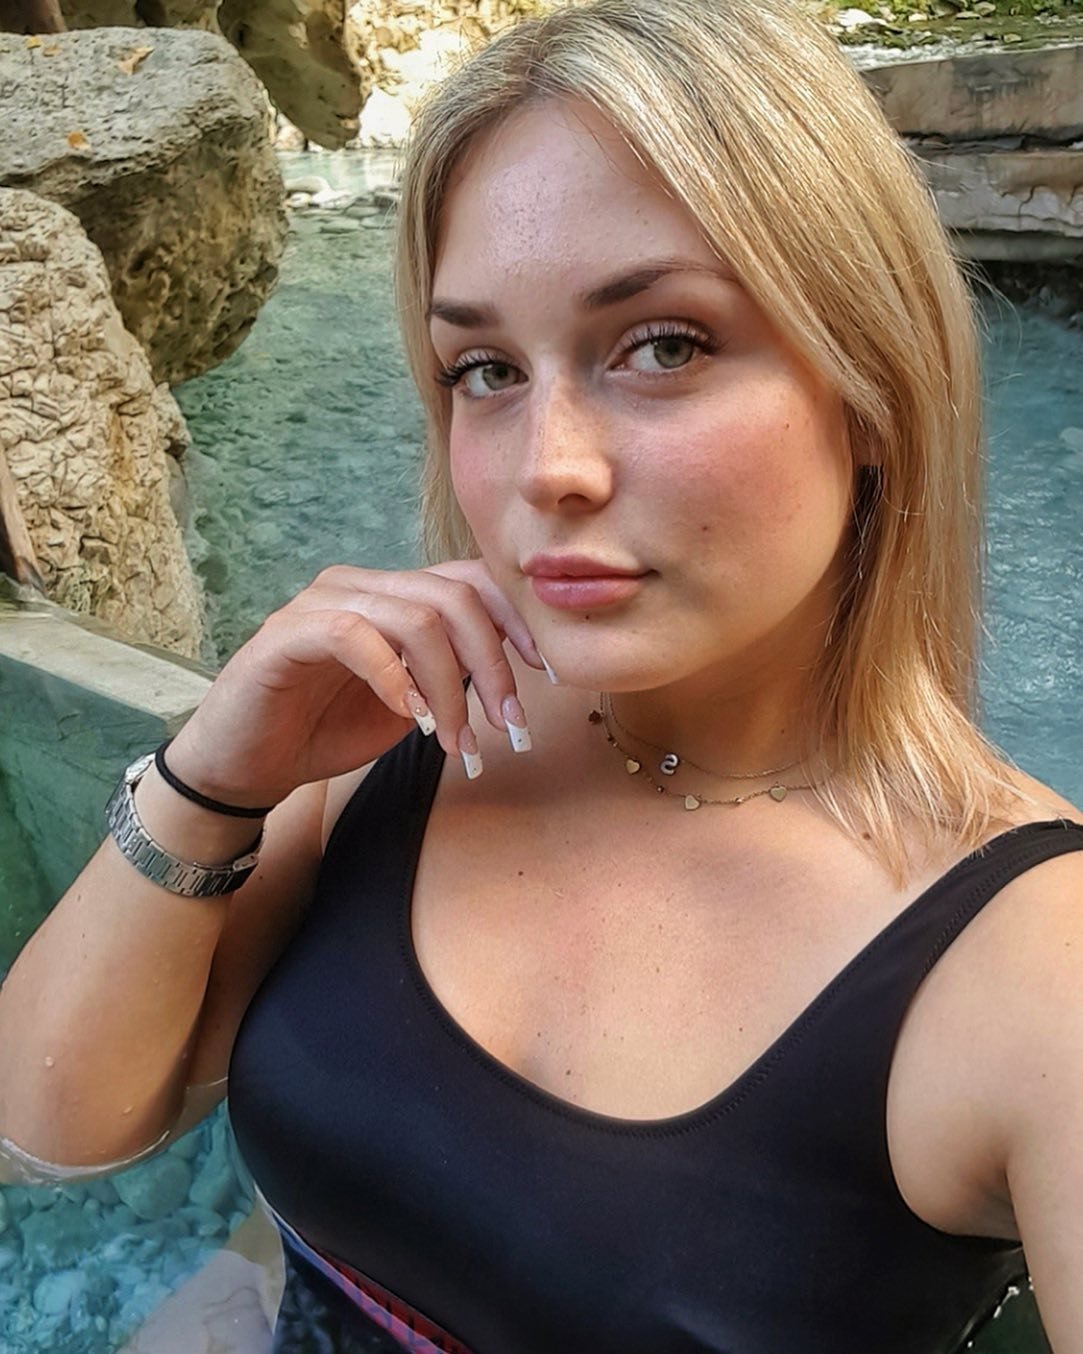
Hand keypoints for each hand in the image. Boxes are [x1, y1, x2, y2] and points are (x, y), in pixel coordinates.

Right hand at [164, 560, 542, 807]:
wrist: (250, 765)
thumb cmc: (327, 730)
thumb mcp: (412, 704)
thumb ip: (452, 675)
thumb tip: (514, 670)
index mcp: (394, 597)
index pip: (470, 582)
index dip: (516, 621)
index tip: (547, 673)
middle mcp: (362, 586)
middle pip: (453, 597)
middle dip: (493, 665)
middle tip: (508, 723)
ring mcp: (321, 603)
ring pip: (413, 617)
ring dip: (448, 686)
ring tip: (456, 740)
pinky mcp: (286, 633)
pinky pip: (352, 633)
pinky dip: (391, 675)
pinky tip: (408, 716)